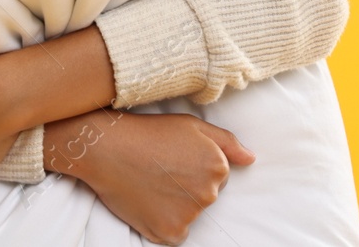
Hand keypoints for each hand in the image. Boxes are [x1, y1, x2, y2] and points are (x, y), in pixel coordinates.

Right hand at [46, 110, 254, 245]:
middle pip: (204, 196)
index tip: (173, 158)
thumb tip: (250, 160)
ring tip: (151, 183)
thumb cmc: (149, 133)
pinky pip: (175, 233)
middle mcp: (209, 194)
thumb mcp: (192, 125)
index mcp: (218, 168)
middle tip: (160, 170)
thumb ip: (227, 143)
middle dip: (187, 186)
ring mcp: (189, 216)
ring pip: (189, 215)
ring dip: (175, 205)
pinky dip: (164, 222)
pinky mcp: (170, 233)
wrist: (108, 149)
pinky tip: (149, 201)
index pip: (216, 176)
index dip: (193, 166)